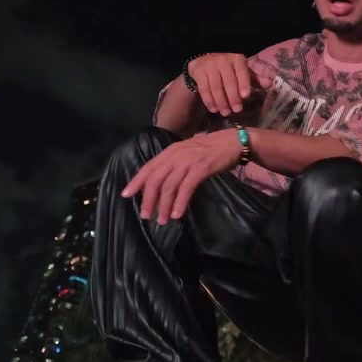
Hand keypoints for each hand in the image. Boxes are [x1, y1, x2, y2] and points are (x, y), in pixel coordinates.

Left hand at [122, 130, 243, 223]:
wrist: (234, 142)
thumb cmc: (212, 149)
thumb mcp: (189, 153)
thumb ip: (175, 164)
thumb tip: (162, 184)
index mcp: (171, 151)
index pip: (148, 167)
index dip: (136, 182)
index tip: (126, 195)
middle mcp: (176, 155)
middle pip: (156, 179)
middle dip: (148, 199)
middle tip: (145, 215)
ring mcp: (188, 161)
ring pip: (169, 186)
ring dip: (164, 205)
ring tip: (162, 220)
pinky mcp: (201, 168)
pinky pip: (186, 188)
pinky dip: (180, 202)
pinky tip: (177, 214)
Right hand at [188, 53, 254, 116]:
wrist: (205, 59)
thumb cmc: (229, 68)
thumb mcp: (242, 71)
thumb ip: (254, 79)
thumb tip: (270, 84)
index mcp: (237, 59)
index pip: (242, 72)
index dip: (244, 83)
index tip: (246, 96)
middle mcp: (223, 60)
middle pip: (228, 81)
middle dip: (233, 97)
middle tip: (237, 110)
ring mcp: (209, 65)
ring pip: (216, 86)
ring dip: (221, 102)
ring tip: (225, 113)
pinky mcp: (198, 71)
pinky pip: (204, 88)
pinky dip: (209, 100)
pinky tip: (213, 109)